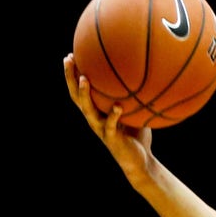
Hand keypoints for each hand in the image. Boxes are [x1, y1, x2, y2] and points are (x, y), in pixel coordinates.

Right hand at [64, 54, 155, 179]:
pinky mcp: (112, 138)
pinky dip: (113, 115)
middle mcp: (94, 119)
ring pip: (88, 110)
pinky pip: (111, 125)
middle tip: (69, 59)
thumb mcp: (135, 112)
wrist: (140, 161)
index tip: (71, 55)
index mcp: (97, 111)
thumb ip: (136, 97)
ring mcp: (101, 129)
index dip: (73, 75)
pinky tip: (118, 106)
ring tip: (84, 79)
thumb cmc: (137, 135)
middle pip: (76, 96)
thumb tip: (146, 75)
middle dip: (70, 78)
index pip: (80, 91)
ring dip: (84, 94)